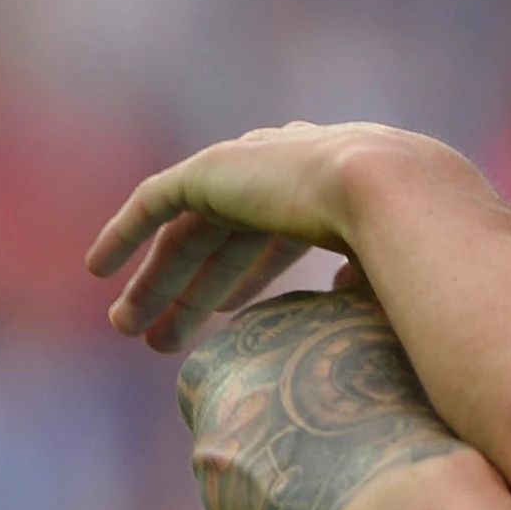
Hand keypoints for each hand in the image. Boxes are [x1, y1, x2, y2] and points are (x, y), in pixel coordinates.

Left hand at [92, 124, 476, 352]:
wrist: (397, 199)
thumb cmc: (413, 251)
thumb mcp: (386, 277)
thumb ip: (360, 278)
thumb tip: (338, 284)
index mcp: (326, 194)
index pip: (268, 239)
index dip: (242, 282)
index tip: (226, 326)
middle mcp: (282, 172)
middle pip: (220, 240)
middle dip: (190, 291)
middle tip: (160, 341)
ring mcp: (247, 168)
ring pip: (185, 231)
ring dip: (156, 279)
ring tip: (126, 326)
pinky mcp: (213, 170)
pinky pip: (154, 202)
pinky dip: (125, 233)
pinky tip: (97, 270)